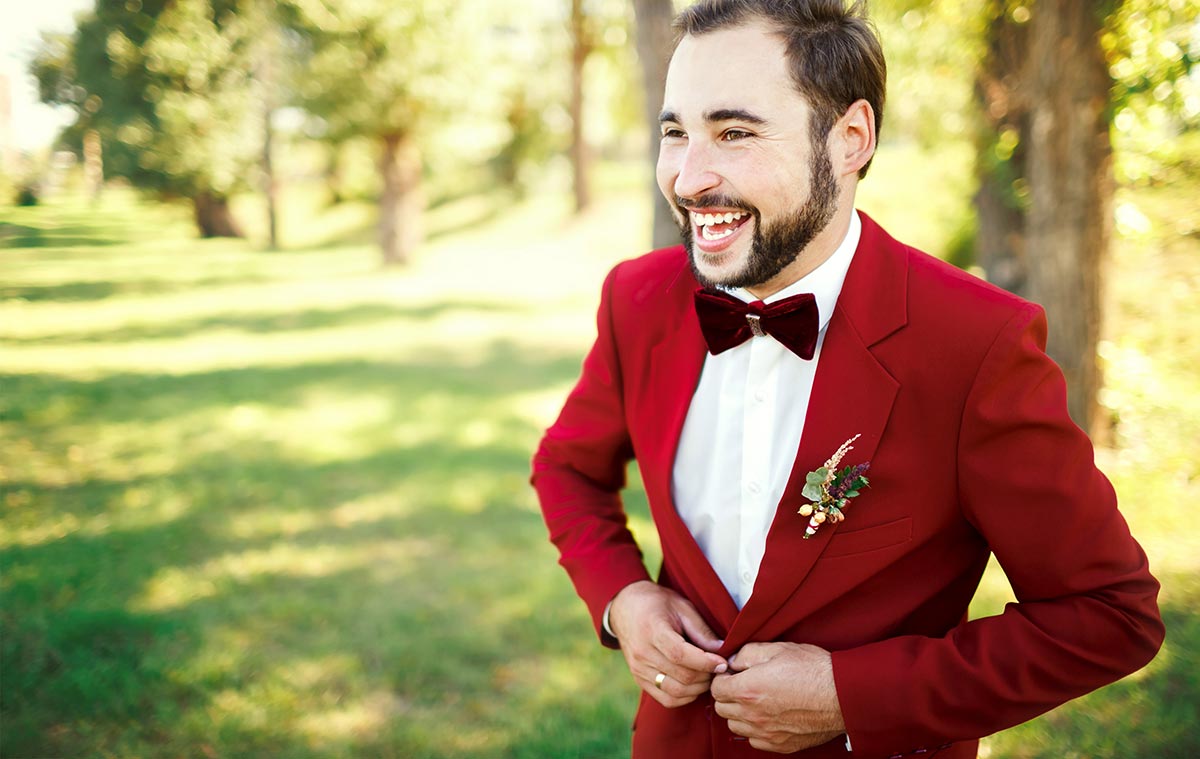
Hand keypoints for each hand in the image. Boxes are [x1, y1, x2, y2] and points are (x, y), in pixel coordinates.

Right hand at [608, 580, 727, 707]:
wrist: (626, 608)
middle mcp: (642, 653)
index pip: (680, 655)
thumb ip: (701, 630)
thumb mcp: (681, 607)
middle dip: (706, 676)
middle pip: (681, 676)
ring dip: (698, 689)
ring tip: (708, 676)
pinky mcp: (639, 680)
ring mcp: (639, 669)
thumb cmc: (657, 604)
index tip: (723, 663)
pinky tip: (693, 685)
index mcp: (652, 630)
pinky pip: (666, 699)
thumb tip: (723, 650)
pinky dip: (685, 697)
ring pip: (675, 692)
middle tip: (719, 669)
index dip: (705, 662)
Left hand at [710, 642, 844, 753]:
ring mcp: (766, 732)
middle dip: (728, 695)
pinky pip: (754, 740)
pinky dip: (756, 730)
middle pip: (722, 709)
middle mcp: (753, 715)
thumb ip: (747, 654)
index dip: (723, 678)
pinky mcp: (780, 744)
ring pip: (736, 727)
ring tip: (756, 701)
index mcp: (748, 690)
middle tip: (743, 685)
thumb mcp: (777, 648)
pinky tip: (768, 716)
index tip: (733, 674)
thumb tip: (734, 661)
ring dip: (739, 714)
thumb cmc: (813, 669)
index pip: (716, 688)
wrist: (841, 694)